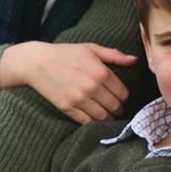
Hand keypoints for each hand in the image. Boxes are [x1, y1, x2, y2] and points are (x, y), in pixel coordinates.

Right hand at [0, 41, 136, 123]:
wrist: (36, 62)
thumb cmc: (65, 53)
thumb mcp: (91, 49)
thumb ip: (115, 55)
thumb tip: (134, 60)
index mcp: (101, 72)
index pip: (123, 93)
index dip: (125, 98)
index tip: (122, 98)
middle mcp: (92, 87)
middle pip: (115, 107)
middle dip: (119, 109)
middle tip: (117, 109)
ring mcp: (79, 99)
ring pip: (103, 117)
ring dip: (108, 118)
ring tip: (108, 116)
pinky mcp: (67, 108)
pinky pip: (86, 122)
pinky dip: (93, 123)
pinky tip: (95, 119)